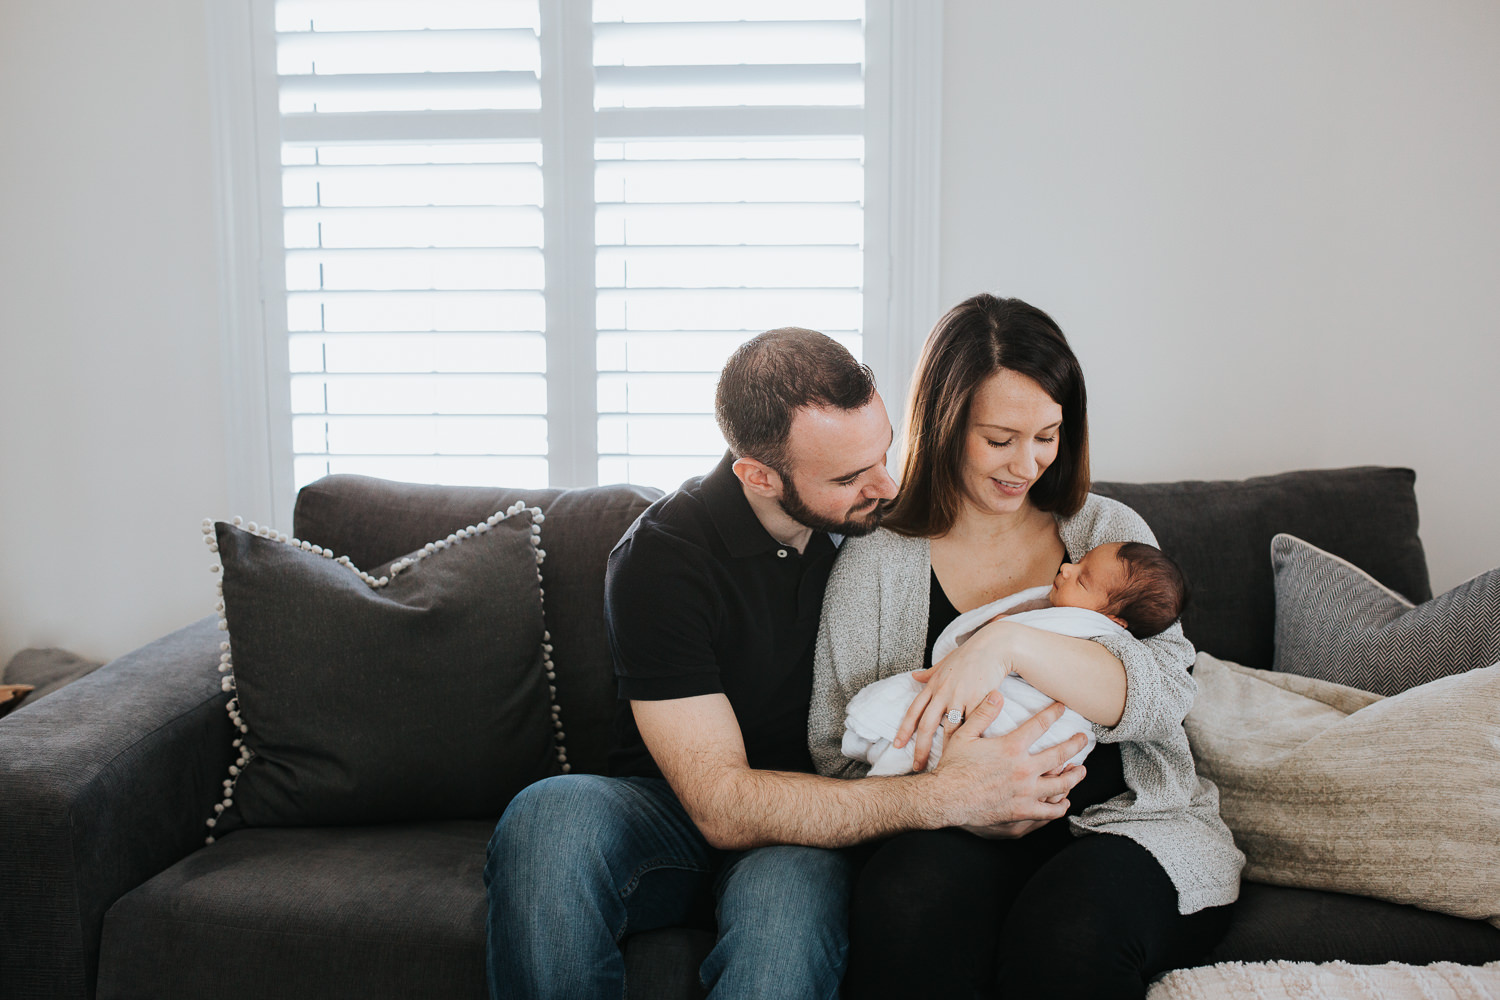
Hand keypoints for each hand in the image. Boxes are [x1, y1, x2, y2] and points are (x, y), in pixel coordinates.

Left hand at [896, 620, 1020, 769]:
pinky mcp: (979, 701)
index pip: (913, 711)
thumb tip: (914, 676)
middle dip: (921, 749)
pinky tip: (969, 756)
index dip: (904, 729)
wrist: (994, 647)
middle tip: (918, 767)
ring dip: (946, 750)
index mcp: (933, 685)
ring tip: (944, 766)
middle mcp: (943, 693)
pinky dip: (970, 741)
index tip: (898, 745)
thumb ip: (929, 673)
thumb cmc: (970, 654)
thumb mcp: (945, 662)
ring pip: (950, 730)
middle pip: (927, 726)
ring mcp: (961, 698)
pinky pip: (973, 725)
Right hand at [930, 691, 1087, 830]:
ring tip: (1082, 771)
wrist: (946, 799)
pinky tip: (1064, 801)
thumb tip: (997, 693)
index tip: (1063, 707)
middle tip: (1084, 739)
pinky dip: (1060, 806)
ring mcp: (1026, 792)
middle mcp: (1024, 769)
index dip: (1054, 713)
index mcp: (1011, 747)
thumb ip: (983, 714)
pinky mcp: (1023, 811)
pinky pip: (1049, 810)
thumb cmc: (953, 766)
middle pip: (1061, 754)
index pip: (1040, 725)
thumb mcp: (964, 735)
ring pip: (1061, 784)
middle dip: (1076, 744)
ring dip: (1075, 776)